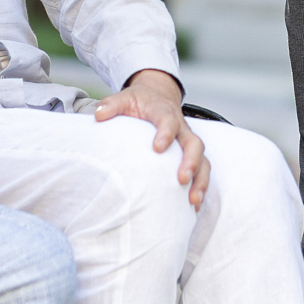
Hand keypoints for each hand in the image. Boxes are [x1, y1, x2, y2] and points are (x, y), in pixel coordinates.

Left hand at [93, 68, 209, 208]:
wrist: (158, 96)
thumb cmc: (140, 102)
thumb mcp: (125, 98)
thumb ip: (112, 105)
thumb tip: (99, 115)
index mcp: (165, 113)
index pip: (169, 121)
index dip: (166, 133)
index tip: (157, 148)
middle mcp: (182, 128)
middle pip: (195, 143)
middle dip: (191, 162)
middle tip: (182, 179)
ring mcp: (188, 142)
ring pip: (204, 160)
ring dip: (200, 180)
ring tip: (193, 200)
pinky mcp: (191, 155)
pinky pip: (202, 171)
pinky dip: (200, 188)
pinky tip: (193, 207)